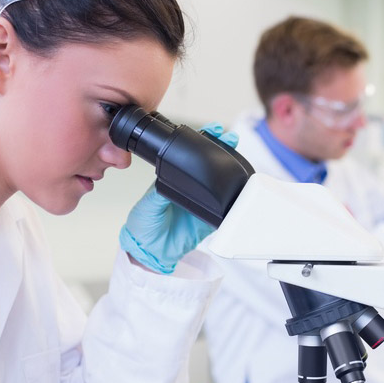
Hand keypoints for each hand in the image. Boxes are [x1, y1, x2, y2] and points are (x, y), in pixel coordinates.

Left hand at [119, 123, 237, 273]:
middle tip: (230, 138)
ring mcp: (202, 202)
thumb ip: (159, 193)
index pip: (189, 156)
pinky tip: (240, 186)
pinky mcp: (210, 219)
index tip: (210, 131)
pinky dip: (234, 198)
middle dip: (222, 149)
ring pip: (220, 183)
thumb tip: (169, 179)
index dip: (201, 143)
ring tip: (237, 155)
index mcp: (174, 179)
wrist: (151, 252)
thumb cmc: (143, 226)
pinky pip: (225, 208)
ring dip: (231, 169)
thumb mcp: (148, 204)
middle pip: (210, 165)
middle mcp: (190, 188)